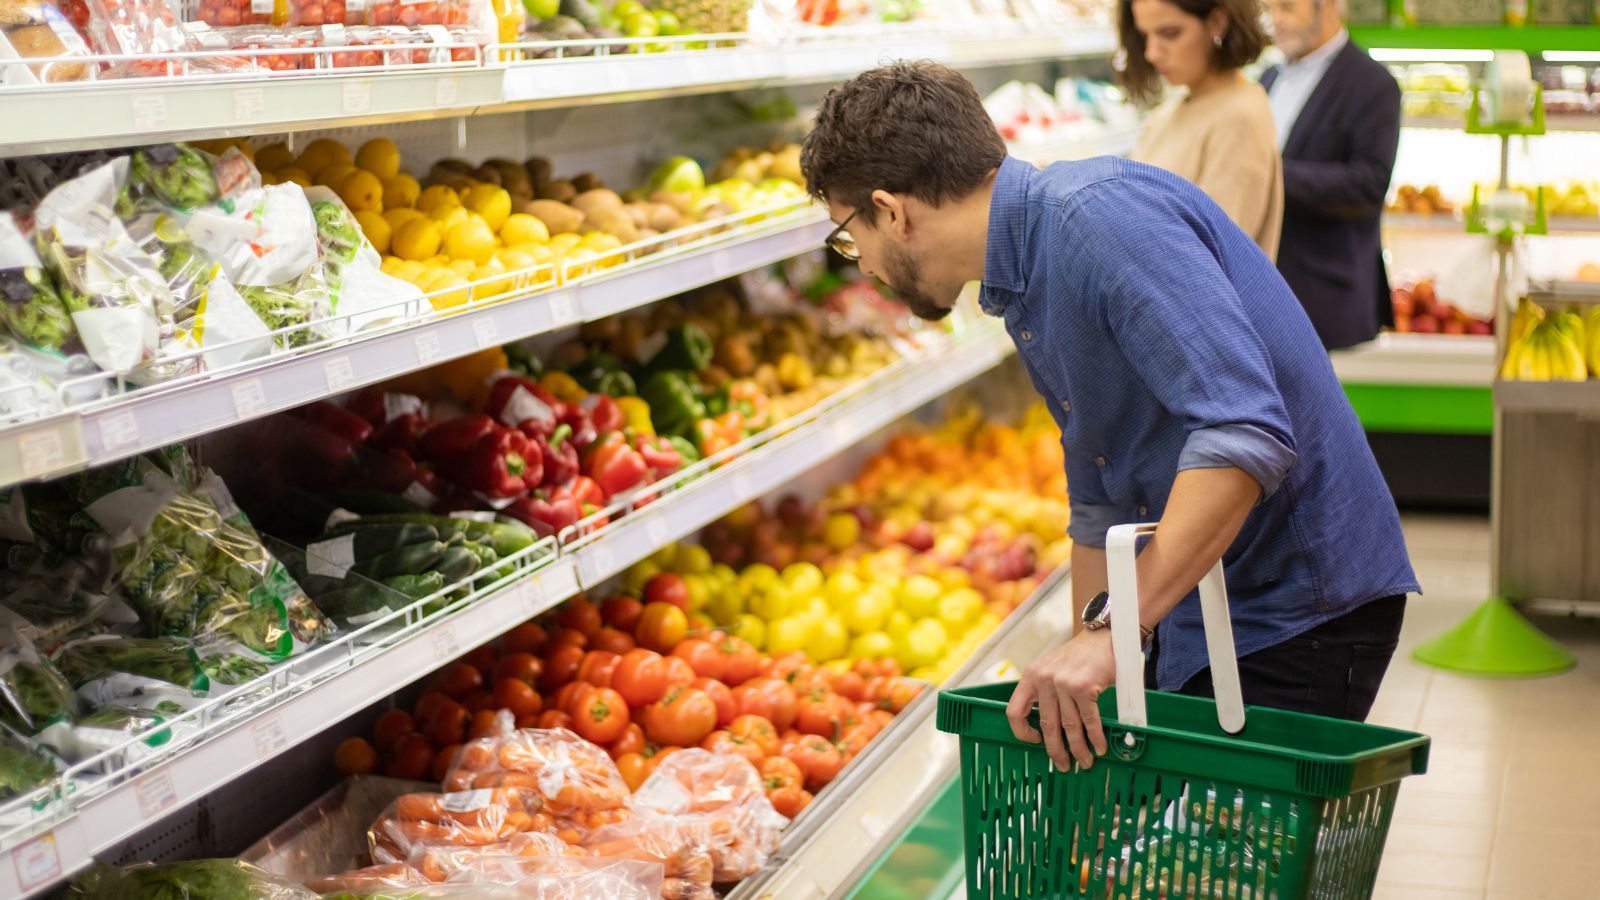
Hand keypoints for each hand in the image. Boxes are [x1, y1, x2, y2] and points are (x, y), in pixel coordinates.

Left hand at [1006, 628, 1114, 769]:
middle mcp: (1043, 680)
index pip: (1014, 711)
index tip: (1035, 742)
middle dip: (1055, 751)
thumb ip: (1044, 692)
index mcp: (1030, 677)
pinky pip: (1088, 720)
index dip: (1021, 732)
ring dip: (1078, 749)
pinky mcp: (1083, 687)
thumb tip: (1047, 729)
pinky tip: (1099, 747)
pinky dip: (1095, 737)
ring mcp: (1063, 683)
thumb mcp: (1050, 668)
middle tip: (1063, 765)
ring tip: (1085, 762)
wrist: (1101, 637)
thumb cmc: (1077, 657)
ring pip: (1068, 726)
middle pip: (1046, 726)